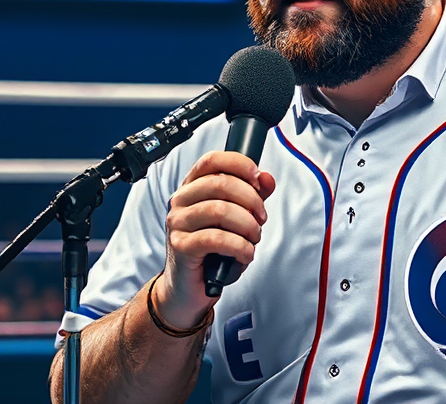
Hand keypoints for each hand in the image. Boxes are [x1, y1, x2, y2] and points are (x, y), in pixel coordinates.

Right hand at [154, 151, 276, 325]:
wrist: (188, 286)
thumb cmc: (212, 250)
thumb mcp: (235, 218)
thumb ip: (252, 195)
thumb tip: (267, 178)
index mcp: (192, 187)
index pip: (212, 160)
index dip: (239, 164)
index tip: (258, 178)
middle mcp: (181, 200)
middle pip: (221, 183)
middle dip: (251, 200)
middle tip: (261, 219)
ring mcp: (178, 222)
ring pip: (220, 210)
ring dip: (247, 225)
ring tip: (253, 239)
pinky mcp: (181, 246)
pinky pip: (216, 239)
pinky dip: (239, 246)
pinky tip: (245, 253)